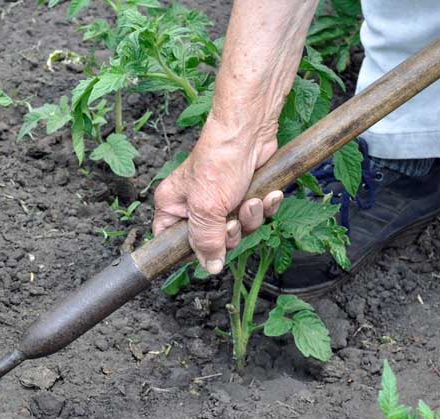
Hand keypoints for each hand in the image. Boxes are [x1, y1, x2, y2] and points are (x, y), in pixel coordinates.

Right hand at [152, 122, 283, 274]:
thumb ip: (206, 242)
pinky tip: (267, 195)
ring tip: (251, 201)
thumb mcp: (206, 209)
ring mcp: (220, 200)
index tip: (208, 251)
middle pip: (211, 240)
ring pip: (237, 229)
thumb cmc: (219, 160)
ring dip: (250, 218)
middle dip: (230, 233)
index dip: (191, 251)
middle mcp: (194, 205)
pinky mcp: (243, 193)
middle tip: (232, 221)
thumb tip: (211, 267)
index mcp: (173, 207)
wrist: (251, 130)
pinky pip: (254, 214)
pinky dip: (264, 207)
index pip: (171, 241)